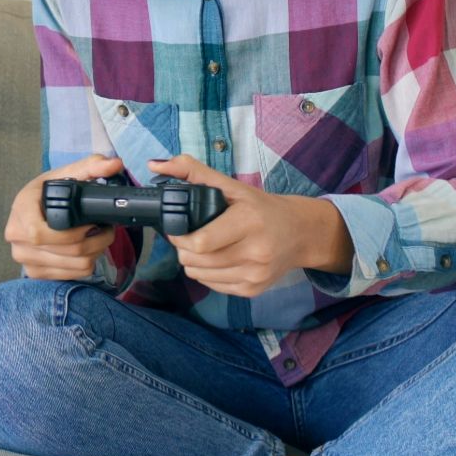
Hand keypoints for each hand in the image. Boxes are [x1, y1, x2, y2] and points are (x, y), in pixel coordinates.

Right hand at [3, 154, 125, 280]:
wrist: (30, 210)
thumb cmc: (46, 193)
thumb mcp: (65, 174)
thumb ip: (91, 166)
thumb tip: (114, 164)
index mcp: (20, 210)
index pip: (40, 234)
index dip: (73, 233)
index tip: (92, 222)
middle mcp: (17, 238)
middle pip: (66, 251)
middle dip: (96, 241)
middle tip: (106, 229)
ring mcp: (24, 259)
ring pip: (74, 265)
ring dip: (95, 252)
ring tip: (99, 238)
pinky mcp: (35, 272)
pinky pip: (72, 275)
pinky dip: (86, 264)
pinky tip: (86, 250)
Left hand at [153, 155, 353, 296]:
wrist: (300, 234)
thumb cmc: (262, 208)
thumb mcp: (232, 185)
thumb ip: (192, 171)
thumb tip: (155, 165)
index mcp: (249, 222)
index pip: (200, 242)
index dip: (180, 236)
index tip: (178, 227)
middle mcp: (256, 251)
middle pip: (196, 260)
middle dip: (183, 248)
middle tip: (189, 236)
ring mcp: (255, 274)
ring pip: (200, 275)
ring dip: (193, 261)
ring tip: (203, 246)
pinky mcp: (252, 290)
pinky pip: (212, 286)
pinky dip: (207, 273)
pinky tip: (217, 259)